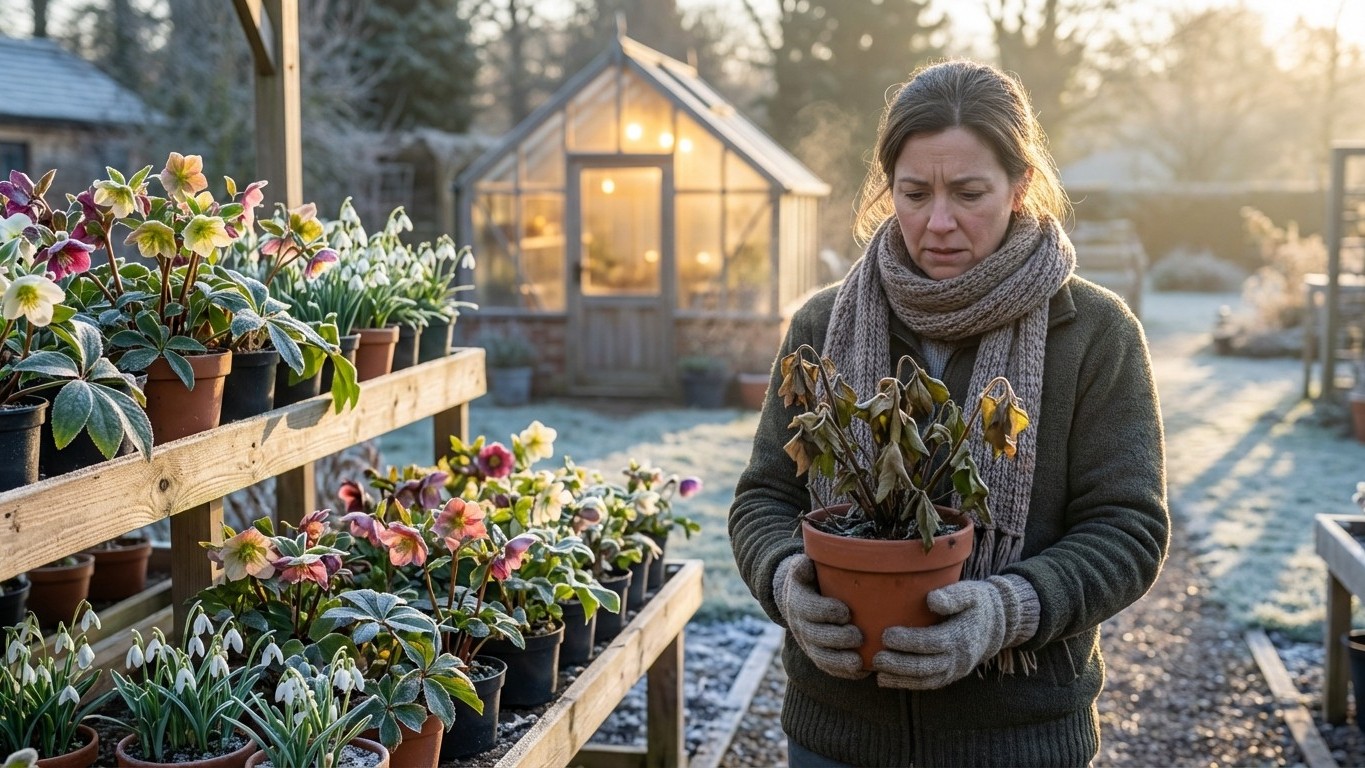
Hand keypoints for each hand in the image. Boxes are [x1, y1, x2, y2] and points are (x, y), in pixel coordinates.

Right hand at [773, 554, 867, 679]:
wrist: (795, 599)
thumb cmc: (811, 580)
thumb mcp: (804, 570)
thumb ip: (804, 566)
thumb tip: (807, 562)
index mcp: (798, 601)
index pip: (808, 608)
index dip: (826, 612)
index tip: (846, 612)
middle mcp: (800, 624)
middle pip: (815, 635)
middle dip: (837, 638)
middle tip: (858, 636)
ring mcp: (808, 642)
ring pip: (821, 656)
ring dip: (839, 661)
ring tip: (857, 661)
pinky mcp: (817, 655)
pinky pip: (828, 667)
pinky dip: (843, 672)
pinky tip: (861, 672)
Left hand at [871, 574, 1037, 689]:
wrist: (999, 623)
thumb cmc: (979, 603)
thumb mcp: (971, 593)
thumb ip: (953, 596)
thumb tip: (932, 600)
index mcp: (961, 636)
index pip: (933, 642)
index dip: (910, 641)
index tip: (887, 635)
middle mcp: (959, 658)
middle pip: (927, 666)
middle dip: (900, 664)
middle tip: (877, 658)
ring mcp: (955, 669)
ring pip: (926, 679)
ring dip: (901, 678)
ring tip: (879, 674)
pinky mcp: (951, 675)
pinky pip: (929, 683)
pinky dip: (908, 684)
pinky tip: (888, 681)